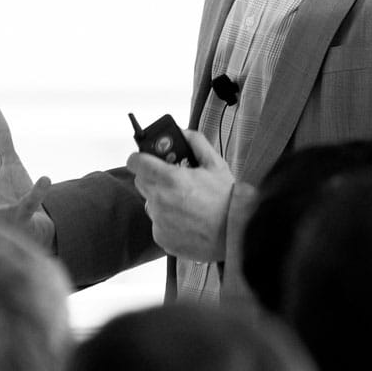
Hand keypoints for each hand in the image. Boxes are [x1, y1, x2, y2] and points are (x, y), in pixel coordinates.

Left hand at [127, 129, 233, 261]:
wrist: (235, 233)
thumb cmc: (227, 200)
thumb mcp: (215, 164)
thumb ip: (196, 142)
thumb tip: (182, 133)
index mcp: (170, 179)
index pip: (136, 162)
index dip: (140, 158)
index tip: (146, 159)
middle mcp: (160, 200)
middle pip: (142, 182)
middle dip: (154, 177)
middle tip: (173, 179)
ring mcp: (159, 221)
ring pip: (150, 203)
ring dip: (161, 200)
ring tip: (184, 202)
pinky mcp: (161, 237)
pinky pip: (157, 223)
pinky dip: (167, 220)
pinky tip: (186, 219)